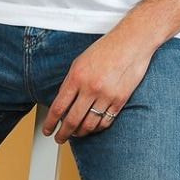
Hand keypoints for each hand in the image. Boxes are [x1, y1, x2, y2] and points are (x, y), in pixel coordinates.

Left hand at [41, 28, 154, 143]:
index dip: (50, 123)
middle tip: (60, 138)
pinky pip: (105, 121)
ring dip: (80, 133)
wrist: (132, 41)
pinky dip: (97, 127)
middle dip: (63, 134)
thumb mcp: (81, 61)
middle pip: (72, 120)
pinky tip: (93, 127)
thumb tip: (62, 103)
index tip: (47, 130)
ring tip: (76, 133)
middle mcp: (90, 87)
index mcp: (77, 76)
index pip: (59, 107)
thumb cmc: (107, 48)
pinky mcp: (120, 100)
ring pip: (89, 125)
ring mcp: (106, 95)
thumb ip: (71, 82)